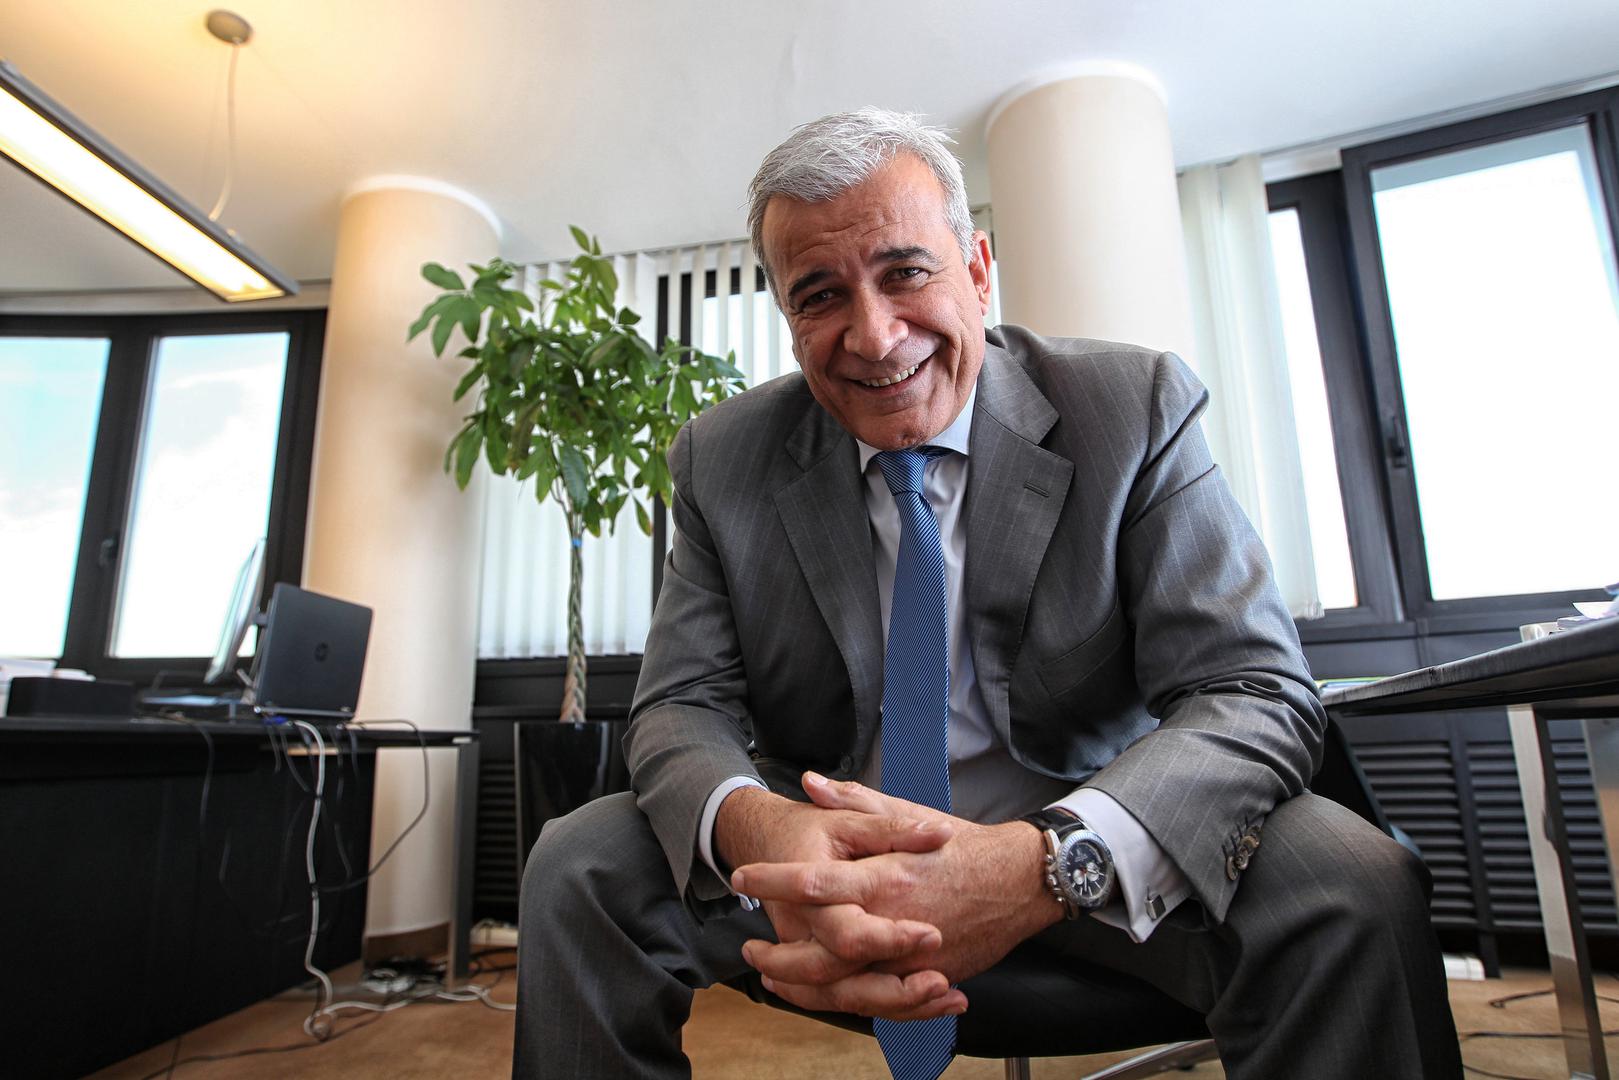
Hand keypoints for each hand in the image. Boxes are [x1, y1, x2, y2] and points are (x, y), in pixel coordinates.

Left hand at [733, 776, 1059, 1015]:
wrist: (1019, 881)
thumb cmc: (962, 846)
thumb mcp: (909, 815)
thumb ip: (855, 802)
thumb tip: (812, 782)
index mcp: (885, 876)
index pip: (815, 883)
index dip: (773, 881)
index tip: (742, 877)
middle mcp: (894, 922)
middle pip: (821, 954)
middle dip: (779, 959)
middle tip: (750, 952)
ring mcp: (911, 957)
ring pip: (845, 987)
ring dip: (802, 988)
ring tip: (773, 979)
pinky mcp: (927, 978)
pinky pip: (878, 1000)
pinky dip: (844, 1001)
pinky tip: (821, 995)